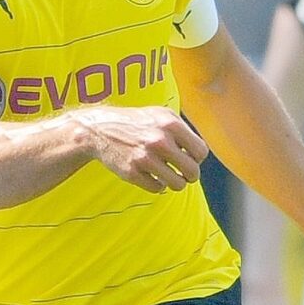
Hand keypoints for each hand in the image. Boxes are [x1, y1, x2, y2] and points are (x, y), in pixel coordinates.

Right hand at [75, 105, 210, 193]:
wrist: (102, 129)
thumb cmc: (138, 123)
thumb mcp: (163, 116)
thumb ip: (184, 132)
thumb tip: (201, 155)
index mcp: (170, 124)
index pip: (201, 152)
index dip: (197, 158)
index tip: (189, 157)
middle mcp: (159, 141)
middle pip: (192, 171)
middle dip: (190, 175)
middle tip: (184, 173)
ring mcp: (145, 158)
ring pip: (177, 184)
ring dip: (176, 183)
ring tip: (170, 178)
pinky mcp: (132, 172)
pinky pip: (157, 189)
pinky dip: (158, 186)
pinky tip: (153, 178)